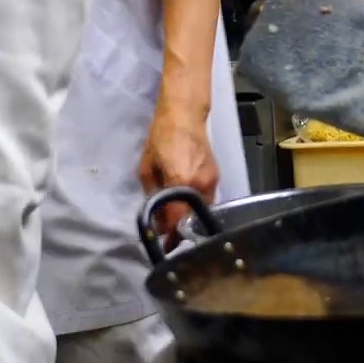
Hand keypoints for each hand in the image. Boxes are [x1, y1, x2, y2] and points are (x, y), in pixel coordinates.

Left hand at [139, 104, 218, 242]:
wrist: (184, 115)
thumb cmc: (160, 138)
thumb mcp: (147, 169)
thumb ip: (152, 196)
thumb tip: (157, 218)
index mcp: (181, 182)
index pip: (178, 220)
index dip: (170, 236)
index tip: (164, 247)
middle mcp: (201, 185)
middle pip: (193, 218)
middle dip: (180, 229)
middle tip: (168, 236)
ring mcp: (212, 181)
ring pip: (202, 210)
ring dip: (189, 218)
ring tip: (175, 221)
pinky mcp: (217, 176)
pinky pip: (207, 199)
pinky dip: (196, 206)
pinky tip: (185, 205)